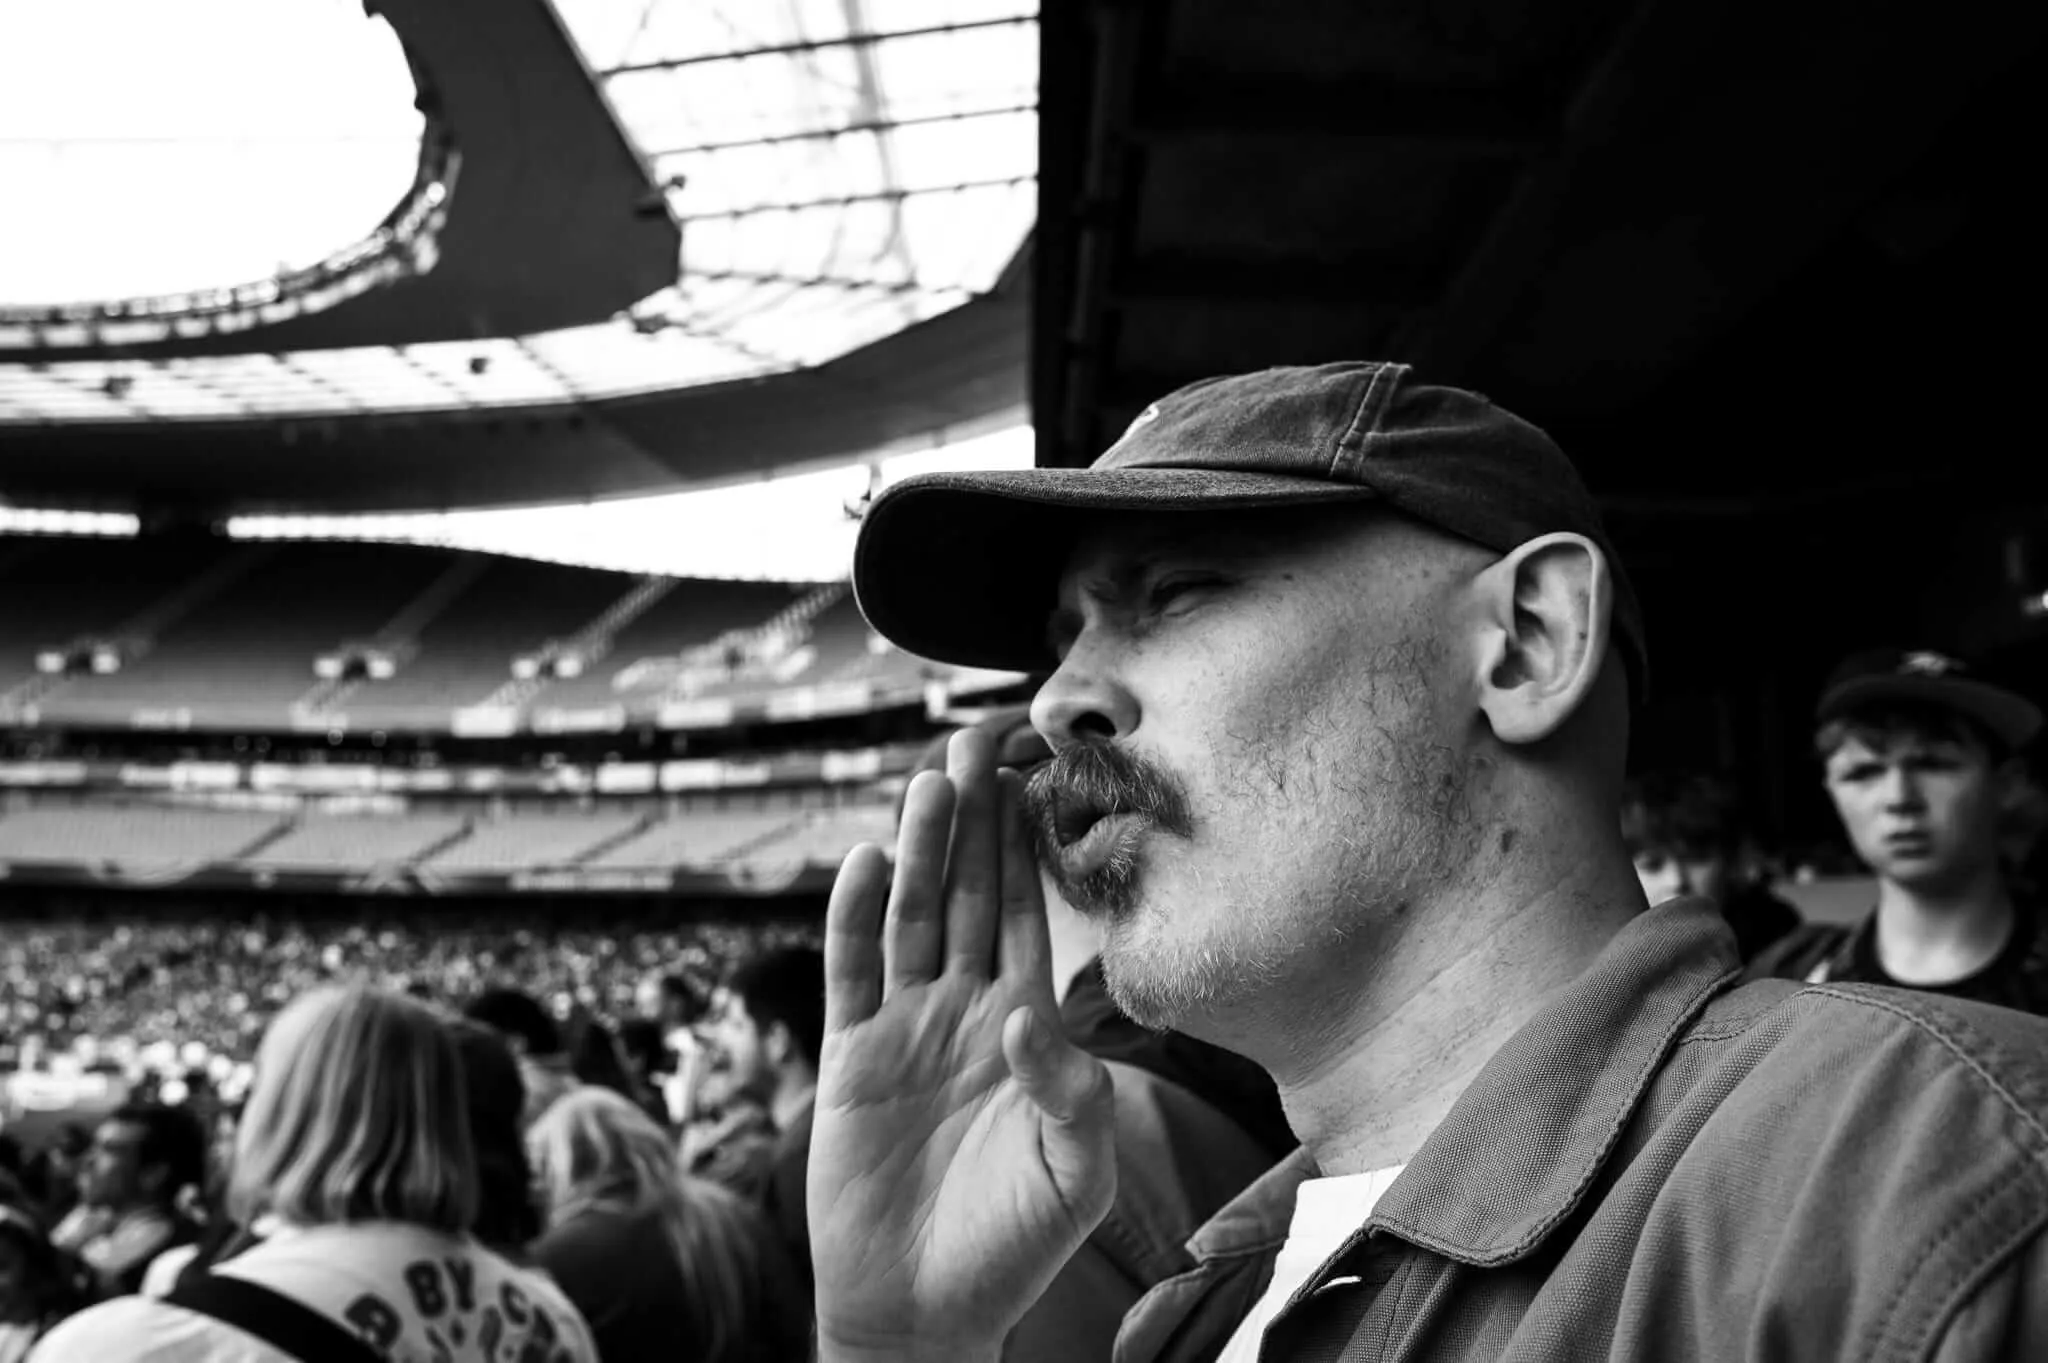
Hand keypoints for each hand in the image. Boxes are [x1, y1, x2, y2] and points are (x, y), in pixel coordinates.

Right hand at [810, 728, 1115, 1362]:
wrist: (923, 1309)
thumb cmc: (1014, 1245)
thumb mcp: (1075, 1174)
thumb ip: (1073, 1094)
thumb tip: (1030, 1015)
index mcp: (1028, 1026)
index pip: (1032, 917)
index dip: (1031, 850)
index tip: (1037, 777)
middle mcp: (966, 1011)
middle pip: (970, 896)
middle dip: (974, 823)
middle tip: (975, 743)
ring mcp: (904, 1028)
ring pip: (914, 918)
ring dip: (921, 851)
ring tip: (928, 782)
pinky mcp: (848, 1057)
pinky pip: (851, 974)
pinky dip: (854, 918)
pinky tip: (867, 863)